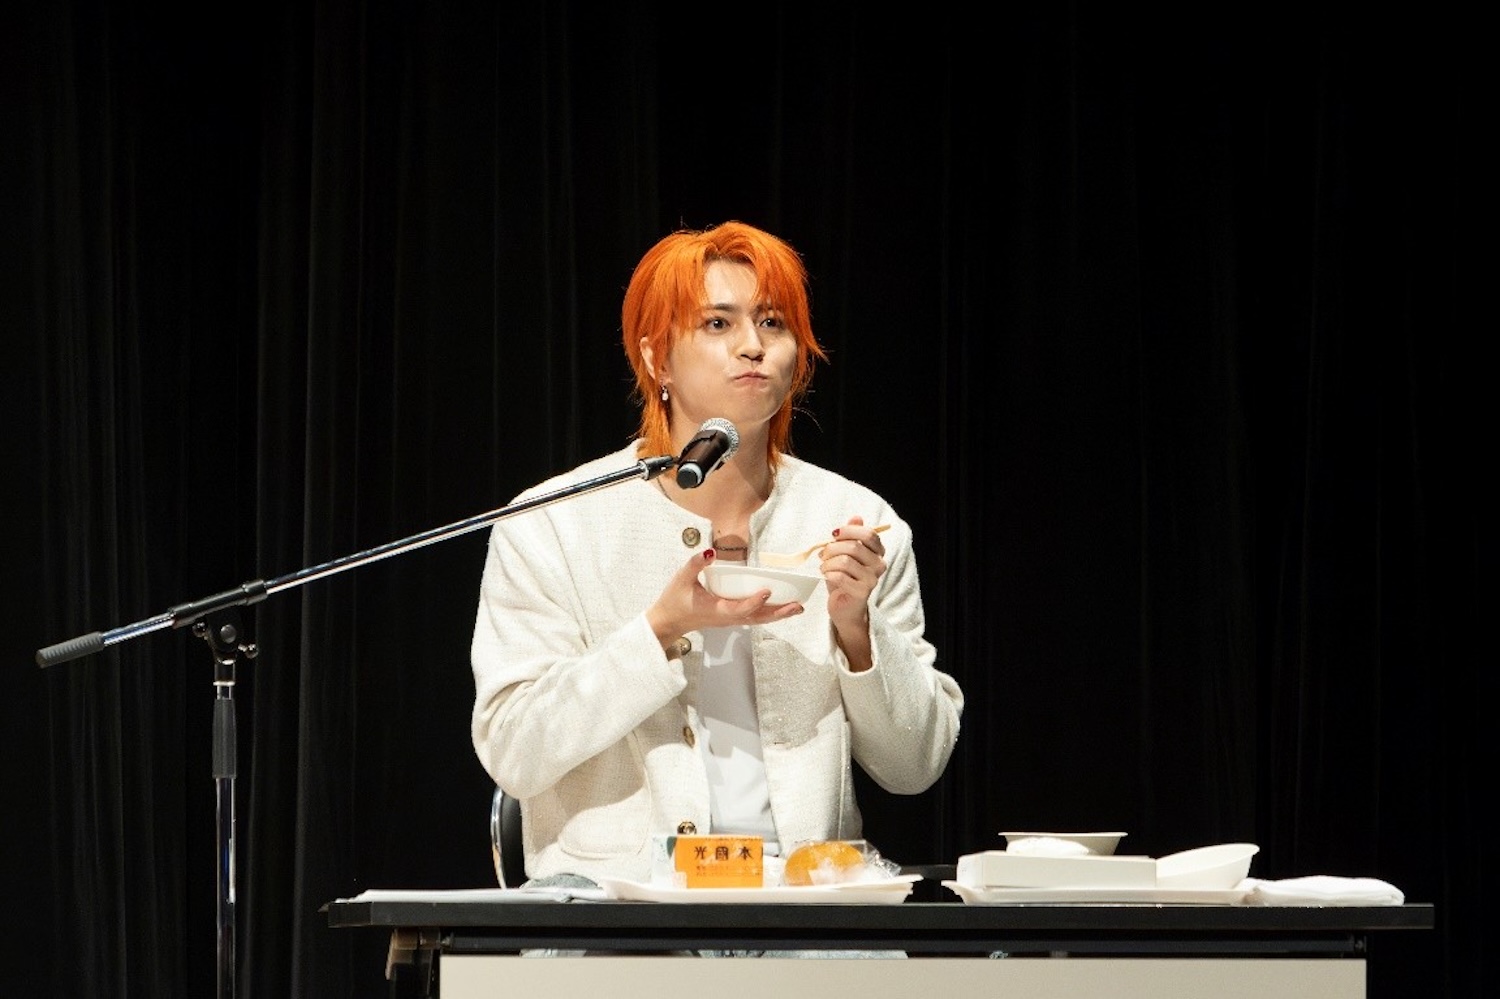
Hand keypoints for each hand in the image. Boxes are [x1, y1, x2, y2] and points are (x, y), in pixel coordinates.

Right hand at [646, 549, 804, 649]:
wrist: (669, 622)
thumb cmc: (674, 601)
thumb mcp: (681, 579)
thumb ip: (695, 564)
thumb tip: (710, 552)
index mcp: (715, 610)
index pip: (738, 609)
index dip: (753, 601)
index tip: (767, 591)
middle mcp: (726, 618)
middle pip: (756, 618)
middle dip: (777, 613)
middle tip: (797, 606)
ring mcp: (730, 620)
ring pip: (757, 619)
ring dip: (777, 614)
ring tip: (797, 608)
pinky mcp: (730, 618)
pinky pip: (753, 618)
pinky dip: (769, 613)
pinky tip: (781, 608)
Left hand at [818, 516, 886, 650]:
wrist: (846, 606)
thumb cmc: (845, 577)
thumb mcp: (847, 553)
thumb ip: (852, 536)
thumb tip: (857, 517)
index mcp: (878, 552)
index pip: (869, 534)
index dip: (849, 531)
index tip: (834, 534)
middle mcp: (879, 565)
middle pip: (854, 547)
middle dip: (833, 548)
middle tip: (823, 554)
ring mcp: (872, 580)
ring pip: (845, 561)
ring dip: (828, 562)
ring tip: (824, 566)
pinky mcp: (862, 593)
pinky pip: (840, 577)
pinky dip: (828, 574)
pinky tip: (826, 575)